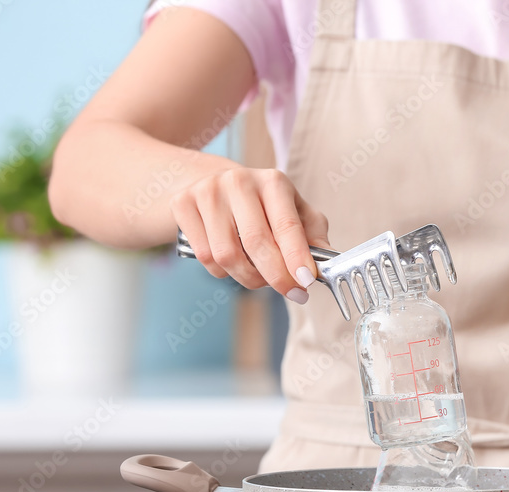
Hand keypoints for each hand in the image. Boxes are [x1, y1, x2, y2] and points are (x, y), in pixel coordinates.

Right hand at [170, 168, 329, 302]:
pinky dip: (223, 272)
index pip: (286, 225)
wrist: (217, 184)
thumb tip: (325, 261)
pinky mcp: (182, 204)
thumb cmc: (264, 205)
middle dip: (276, 277)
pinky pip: (204, 257)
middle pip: (256, 243)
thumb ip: (313, 234)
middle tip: (292, 293)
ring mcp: (207, 191)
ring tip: (262, 276)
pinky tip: (234, 263)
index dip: (296, 257)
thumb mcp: (295, 212)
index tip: (305, 282)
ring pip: (227, 256)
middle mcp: (239, 181)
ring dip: (249, 278)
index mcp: (273, 181)